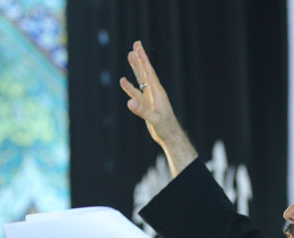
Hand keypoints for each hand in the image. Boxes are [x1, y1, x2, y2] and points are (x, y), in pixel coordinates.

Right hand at [119, 41, 196, 176]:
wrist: (170, 136)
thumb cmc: (166, 128)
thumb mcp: (154, 119)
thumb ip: (142, 111)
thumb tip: (130, 102)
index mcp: (158, 92)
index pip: (149, 72)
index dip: (143, 59)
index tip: (137, 47)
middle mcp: (154, 92)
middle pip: (145, 72)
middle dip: (140, 58)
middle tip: (135, 44)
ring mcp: (150, 98)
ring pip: (141, 79)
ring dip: (135, 68)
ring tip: (130, 55)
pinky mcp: (146, 105)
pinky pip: (136, 92)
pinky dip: (130, 87)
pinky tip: (123, 81)